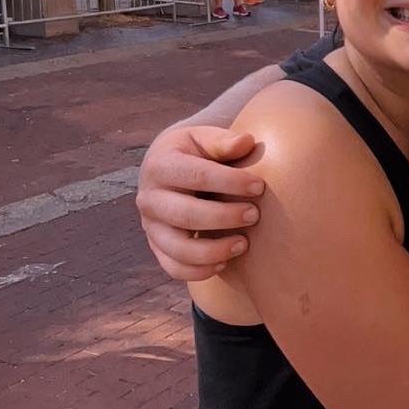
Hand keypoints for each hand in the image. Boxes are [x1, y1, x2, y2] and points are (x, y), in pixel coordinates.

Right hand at [136, 124, 263, 280]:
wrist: (169, 169)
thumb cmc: (195, 151)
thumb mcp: (203, 138)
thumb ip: (223, 141)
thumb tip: (246, 141)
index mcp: (160, 165)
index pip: (196, 176)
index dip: (230, 182)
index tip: (259, 186)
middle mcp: (149, 198)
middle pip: (185, 215)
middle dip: (224, 218)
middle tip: (255, 215)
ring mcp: (150, 226)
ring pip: (177, 248)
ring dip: (213, 251)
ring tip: (244, 244)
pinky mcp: (156, 246)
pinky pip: (173, 267)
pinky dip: (198, 271)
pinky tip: (225, 262)